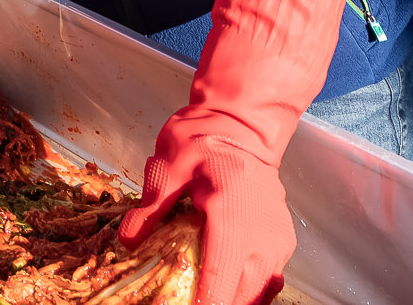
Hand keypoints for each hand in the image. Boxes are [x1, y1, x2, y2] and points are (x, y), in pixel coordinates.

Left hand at [119, 133, 291, 304]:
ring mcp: (278, 240)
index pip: (220, 277)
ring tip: (204, 297)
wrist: (242, 124)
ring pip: (259, 293)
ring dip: (234, 299)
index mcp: (232, 215)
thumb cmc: (204, 139)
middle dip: (215, 303)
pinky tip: (227, 290)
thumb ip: (151, 206)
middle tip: (186, 300)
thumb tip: (129, 239)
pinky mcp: (283, 242)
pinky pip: (270, 281)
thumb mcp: (167, 166)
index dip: (203, 301)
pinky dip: (250, 293)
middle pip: (242, 295)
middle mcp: (263, 234)